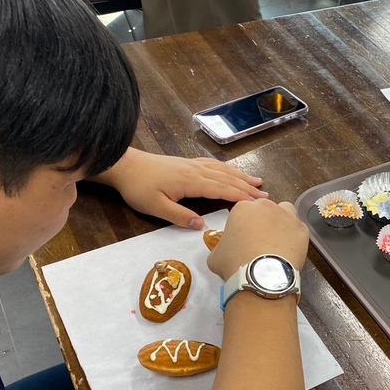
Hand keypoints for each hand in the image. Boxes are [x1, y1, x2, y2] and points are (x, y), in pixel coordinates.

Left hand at [92, 148, 268, 228]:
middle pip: (227, 178)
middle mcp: (196, 171)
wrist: (124, 165)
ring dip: (241, 176)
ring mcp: (192, 165)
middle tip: (266, 195)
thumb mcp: (155, 207)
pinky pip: (213, 164)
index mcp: (191, 182)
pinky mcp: (187, 163)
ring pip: (222, 170)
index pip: (222, 189)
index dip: (242, 196)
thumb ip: (179, 216)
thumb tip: (201, 226)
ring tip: (257, 181)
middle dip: (247, 187)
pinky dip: (227, 167)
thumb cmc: (138, 188)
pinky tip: (233, 169)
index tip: (258, 203)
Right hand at [208, 199, 308, 280]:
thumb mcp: (215, 256)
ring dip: (283, 222)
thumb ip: (221, 246)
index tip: (246, 236)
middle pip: (267, 209)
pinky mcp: (301, 229)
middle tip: (262, 240)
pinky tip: (290, 251)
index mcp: (243, 208)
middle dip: (265, 221)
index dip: (246, 224)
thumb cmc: (234, 264)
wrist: (260, 277)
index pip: (246, 210)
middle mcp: (266, 206)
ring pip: (286, 212)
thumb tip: (224, 251)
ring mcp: (286, 216)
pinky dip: (295, 238)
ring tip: (279, 241)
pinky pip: (299, 230)